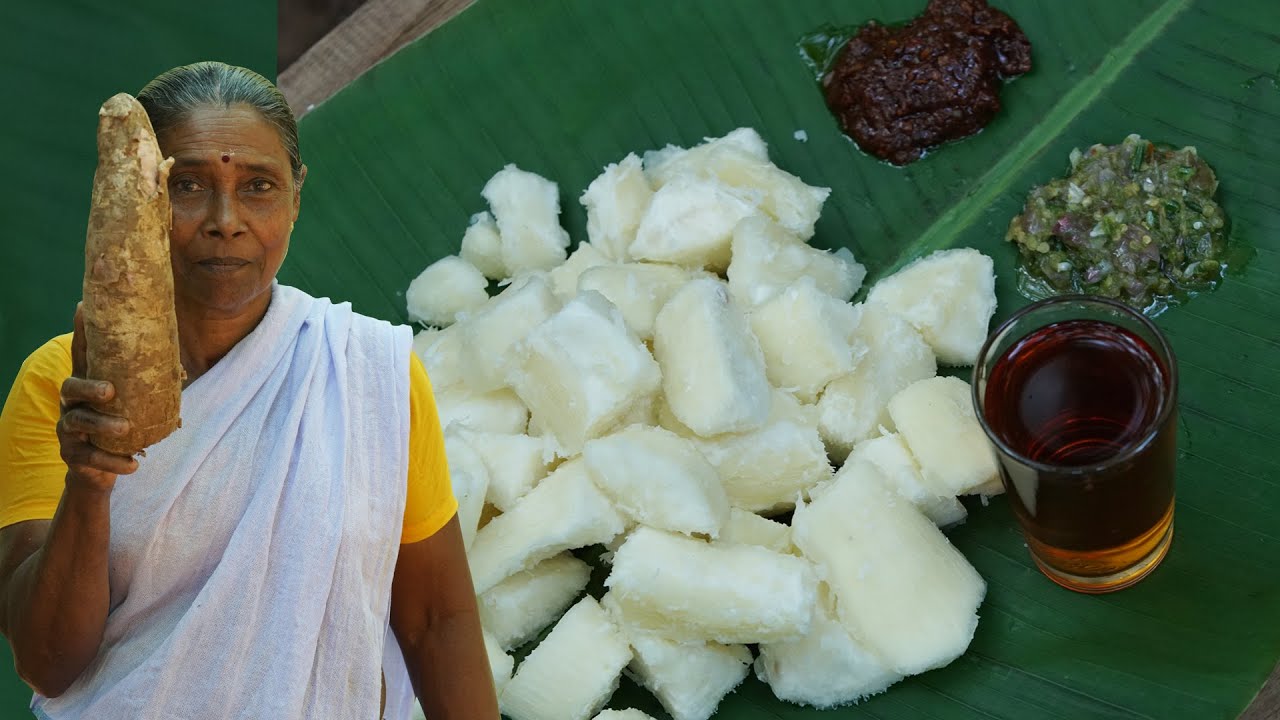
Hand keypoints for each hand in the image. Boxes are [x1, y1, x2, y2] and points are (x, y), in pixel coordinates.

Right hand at [56, 303, 137, 490]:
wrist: (100, 467)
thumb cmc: (121, 424)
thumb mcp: (131, 403)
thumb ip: (147, 385)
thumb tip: (181, 366)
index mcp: (89, 384)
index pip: (83, 355)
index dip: (82, 332)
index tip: (82, 306)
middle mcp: (73, 403)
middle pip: (70, 386)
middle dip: (89, 386)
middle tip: (110, 391)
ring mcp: (68, 428)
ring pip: (78, 421)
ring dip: (103, 425)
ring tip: (126, 429)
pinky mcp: (71, 453)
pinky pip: (89, 457)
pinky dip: (113, 461)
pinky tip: (134, 465)